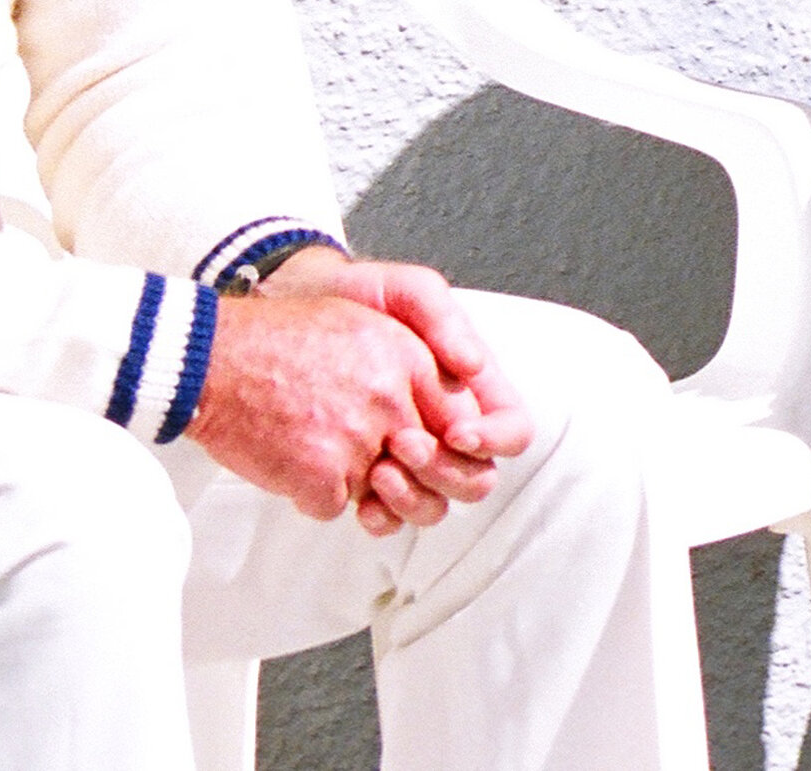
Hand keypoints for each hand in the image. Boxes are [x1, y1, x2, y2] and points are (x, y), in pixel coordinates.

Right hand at [187, 277, 474, 526]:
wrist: (213, 358)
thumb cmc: (277, 341)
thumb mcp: (361, 329)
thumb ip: (408, 367)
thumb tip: (440, 409)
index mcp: (408, 360)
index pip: (459, 420)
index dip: (445, 447)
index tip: (423, 452)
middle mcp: (392, 400)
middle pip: (431, 466)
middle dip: (407, 477)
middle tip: (375, 466)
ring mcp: (359, 440)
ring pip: (381, 492)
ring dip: (354, 484)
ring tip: (319, 451)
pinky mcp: (323, 475)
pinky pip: (334, 506)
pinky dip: (310, 493)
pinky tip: (289, 459)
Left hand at [272, 250, 539, 529]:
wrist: (296, 312)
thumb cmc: (359, 299)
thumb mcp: (407, 291)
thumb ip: (444, 321)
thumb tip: (474, 366)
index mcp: (470, 390)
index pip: (513, 429)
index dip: (495, 439)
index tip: (456, 432)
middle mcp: (448, 429)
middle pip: (478, 477)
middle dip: (446, 470)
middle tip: (400, 443)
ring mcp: (410, 459)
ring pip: (438, 505)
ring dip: (413, 498)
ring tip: (375, 470)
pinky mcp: (369, 479)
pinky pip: (391, 518)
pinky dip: (381, 518)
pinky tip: (358, 501)